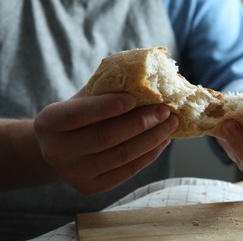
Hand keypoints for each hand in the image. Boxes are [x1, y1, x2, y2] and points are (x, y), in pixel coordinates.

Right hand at [34, 90, 177, 193]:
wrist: (60, 149)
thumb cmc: (78, 116)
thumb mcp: (82, 99)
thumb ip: (104, 89)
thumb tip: (144, 78)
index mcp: (48, 122)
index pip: (78, 114)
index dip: (107, 106)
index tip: (135, 98)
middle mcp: (56, 152)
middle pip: (105, 137)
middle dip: (140, 123)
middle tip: (165, 110)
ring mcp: (73, 174)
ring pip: (121, 156)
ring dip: (152, 139)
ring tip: (171, 124)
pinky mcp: (91, 188)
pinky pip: (127, 171)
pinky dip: (149, 155)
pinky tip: (163, 141)